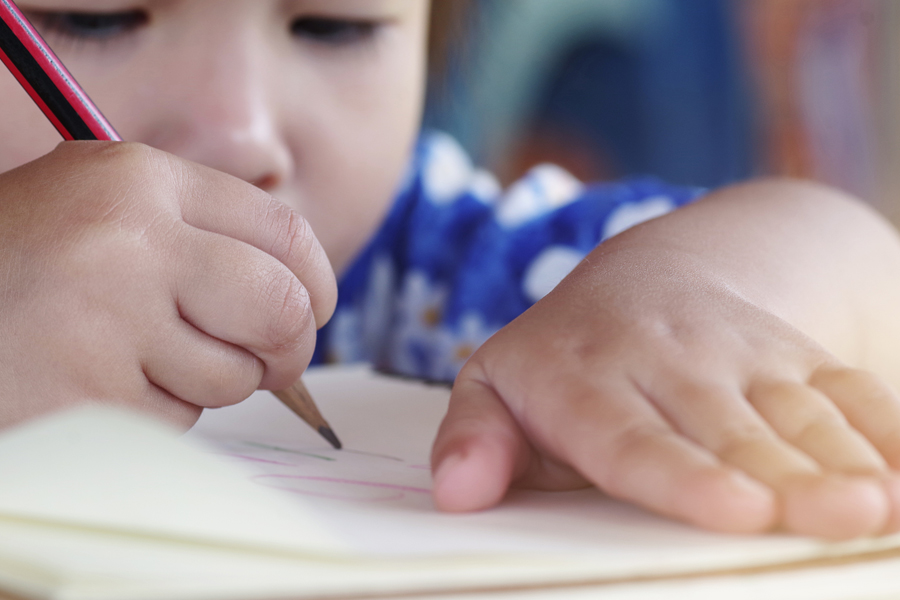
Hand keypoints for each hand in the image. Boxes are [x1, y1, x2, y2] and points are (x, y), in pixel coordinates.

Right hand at [0, 142, 335, 428]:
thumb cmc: (20, 268)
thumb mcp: (100, 213)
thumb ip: (197, 237)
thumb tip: (302, 295)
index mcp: (137, 180)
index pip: (284, 229)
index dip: (317, 280)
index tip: (317, 309)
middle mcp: (127, 238)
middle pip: (282, 307)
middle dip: (289, 348)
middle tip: (274, 362)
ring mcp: (106, 318)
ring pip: (232, 375)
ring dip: (204, 383)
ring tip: (134, 358)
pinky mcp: (86, 395)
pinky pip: (174, 420)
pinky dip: (152, 414)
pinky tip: (96, 384)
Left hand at [431, 227, 899, 539]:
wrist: (652, 274)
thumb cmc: (564, 356)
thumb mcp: (498, 384)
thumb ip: (475, 435)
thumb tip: (457, 492)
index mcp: (585, 379)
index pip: (632, 437)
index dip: (685, 475)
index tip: (735, 509)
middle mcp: (666, 362)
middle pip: (729, 428)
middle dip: (784, 475)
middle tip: (836, 515)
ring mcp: (737, 352)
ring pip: (795, 407)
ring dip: (846, 455)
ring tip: (880, 504)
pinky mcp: (791, 352)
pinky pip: (844, 386)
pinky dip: (885, 426)